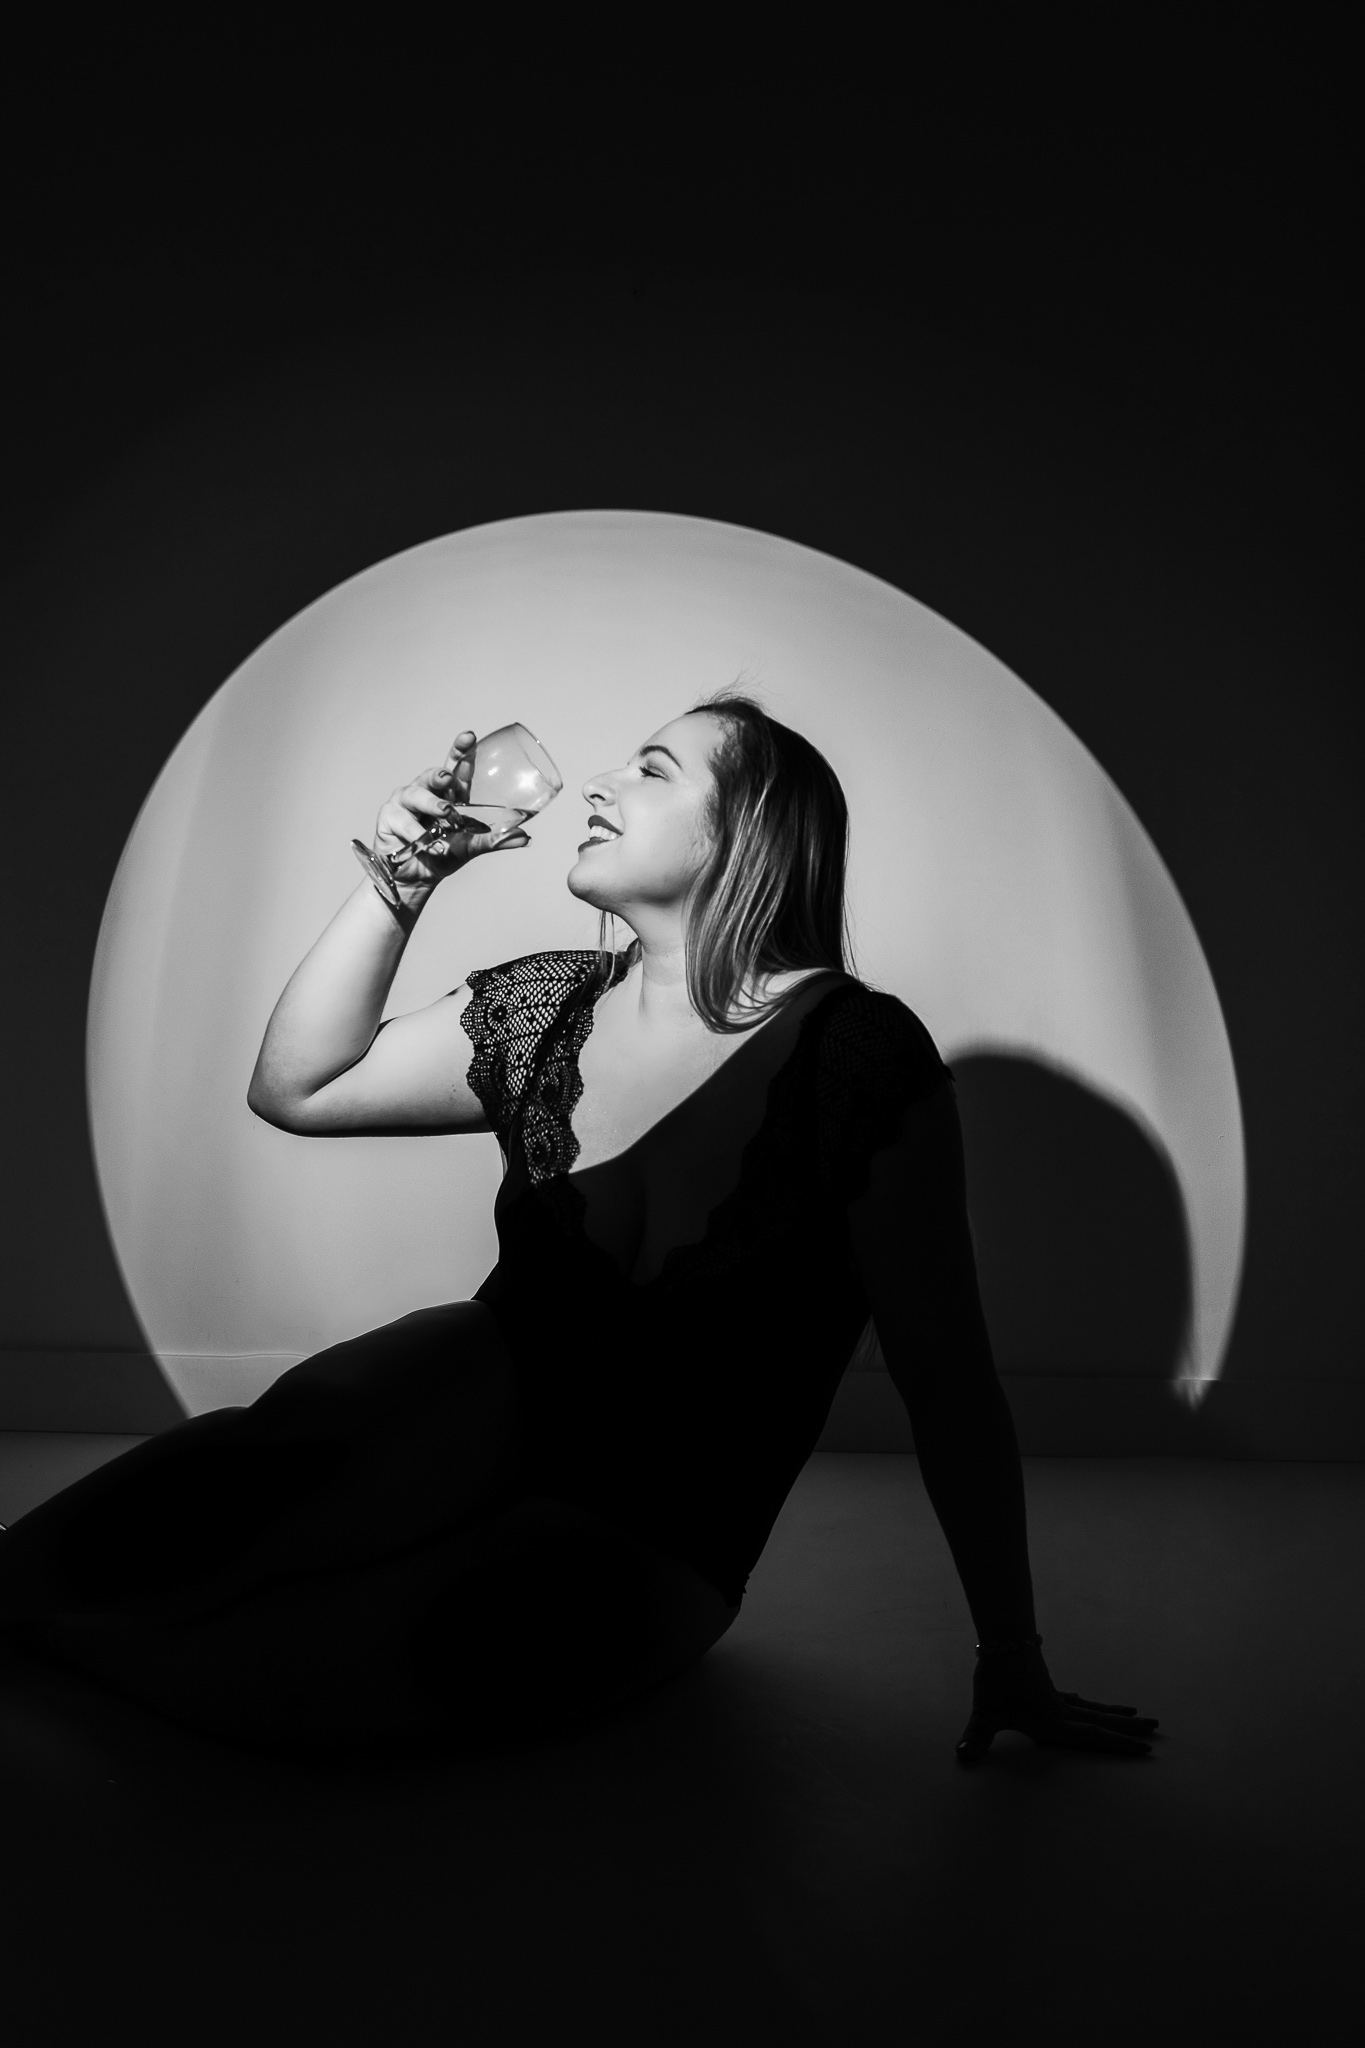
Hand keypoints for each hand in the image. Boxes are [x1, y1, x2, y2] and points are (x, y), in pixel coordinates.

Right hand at [371, 730, 530, 899]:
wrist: (417, 878)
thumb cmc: (443, 855)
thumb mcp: (471, 847)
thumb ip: (495, 840)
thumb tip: (525, 838)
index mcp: (448, 793)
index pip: (456, 766)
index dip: (461, 750)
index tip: (470, 736)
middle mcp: (425, 791)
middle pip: (433, 774)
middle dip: (441, 773)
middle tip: (448, 776)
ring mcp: (405, 801)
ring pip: (418, 795)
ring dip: (432, 804)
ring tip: (445, 813)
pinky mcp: (389, 817)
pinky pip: (405, 822)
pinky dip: (419, 835)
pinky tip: (429, 845)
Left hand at [955, 1641, 1157, 1765]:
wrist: (1001, 1641)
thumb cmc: (996, 1679)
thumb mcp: (986, 1713)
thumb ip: (978, 1736)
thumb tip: (963, 1754)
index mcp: (1052, 1722)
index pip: (1092, 1737)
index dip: (1118, 1745)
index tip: (1145, 1749)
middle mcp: (1059, 1710)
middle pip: (1100, 1721)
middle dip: (1127, 1729)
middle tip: (1155, 1729)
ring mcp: (1054, 1695)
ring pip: (1091, 1707)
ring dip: (1113, 1714)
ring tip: (1136, 1714)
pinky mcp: (1046, 1684)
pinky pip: (1075, 1699)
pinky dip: (1088, 1704)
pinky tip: (1087, 1701)